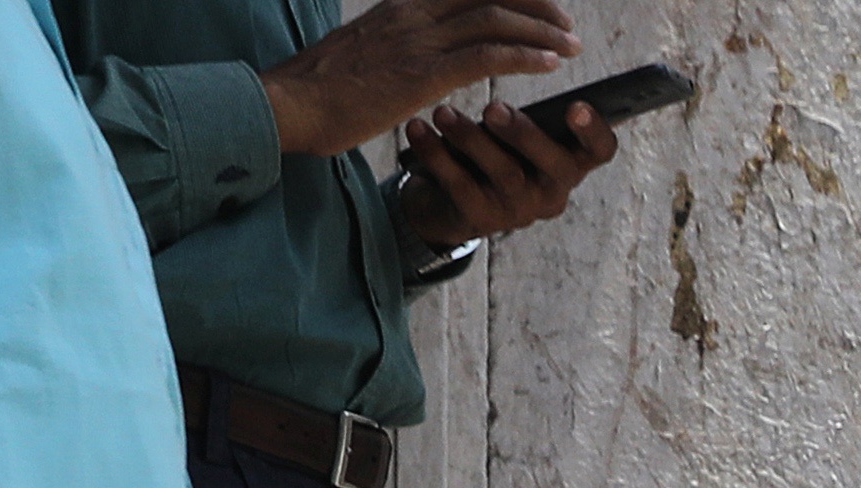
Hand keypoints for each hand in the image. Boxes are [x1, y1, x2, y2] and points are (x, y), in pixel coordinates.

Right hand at [269, 0, 573, 158]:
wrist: (289, 105)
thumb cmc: (321, 92)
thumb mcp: (365, 55)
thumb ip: (396, 46)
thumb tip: (414, 61)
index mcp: (401, 7)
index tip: (538, 3)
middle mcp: (413, 14)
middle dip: (536, 5)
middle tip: (566, 23)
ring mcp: (419, 41)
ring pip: (495, 20)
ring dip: (541, 30)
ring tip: (571, 43)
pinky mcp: (423, 74)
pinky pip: (487, 56)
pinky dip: (526, 55)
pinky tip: (551, 63)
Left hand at [391, 95, 614, 243]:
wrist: (447, 202)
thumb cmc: (491, 152)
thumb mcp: (514, 135)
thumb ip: (529, 113)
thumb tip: (522, 60)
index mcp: (568, 164)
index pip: (599, 151)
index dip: (595, 131)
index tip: (575, 107)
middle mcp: (551, 192)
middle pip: (555, 166)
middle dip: (526, 134)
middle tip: (494, 108)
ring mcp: (518, 211)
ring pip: (505, 174)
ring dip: (472, 139)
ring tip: (443, 113)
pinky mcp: (481, 220)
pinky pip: (460, 186)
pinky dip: (436, 154)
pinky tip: (417, 129)